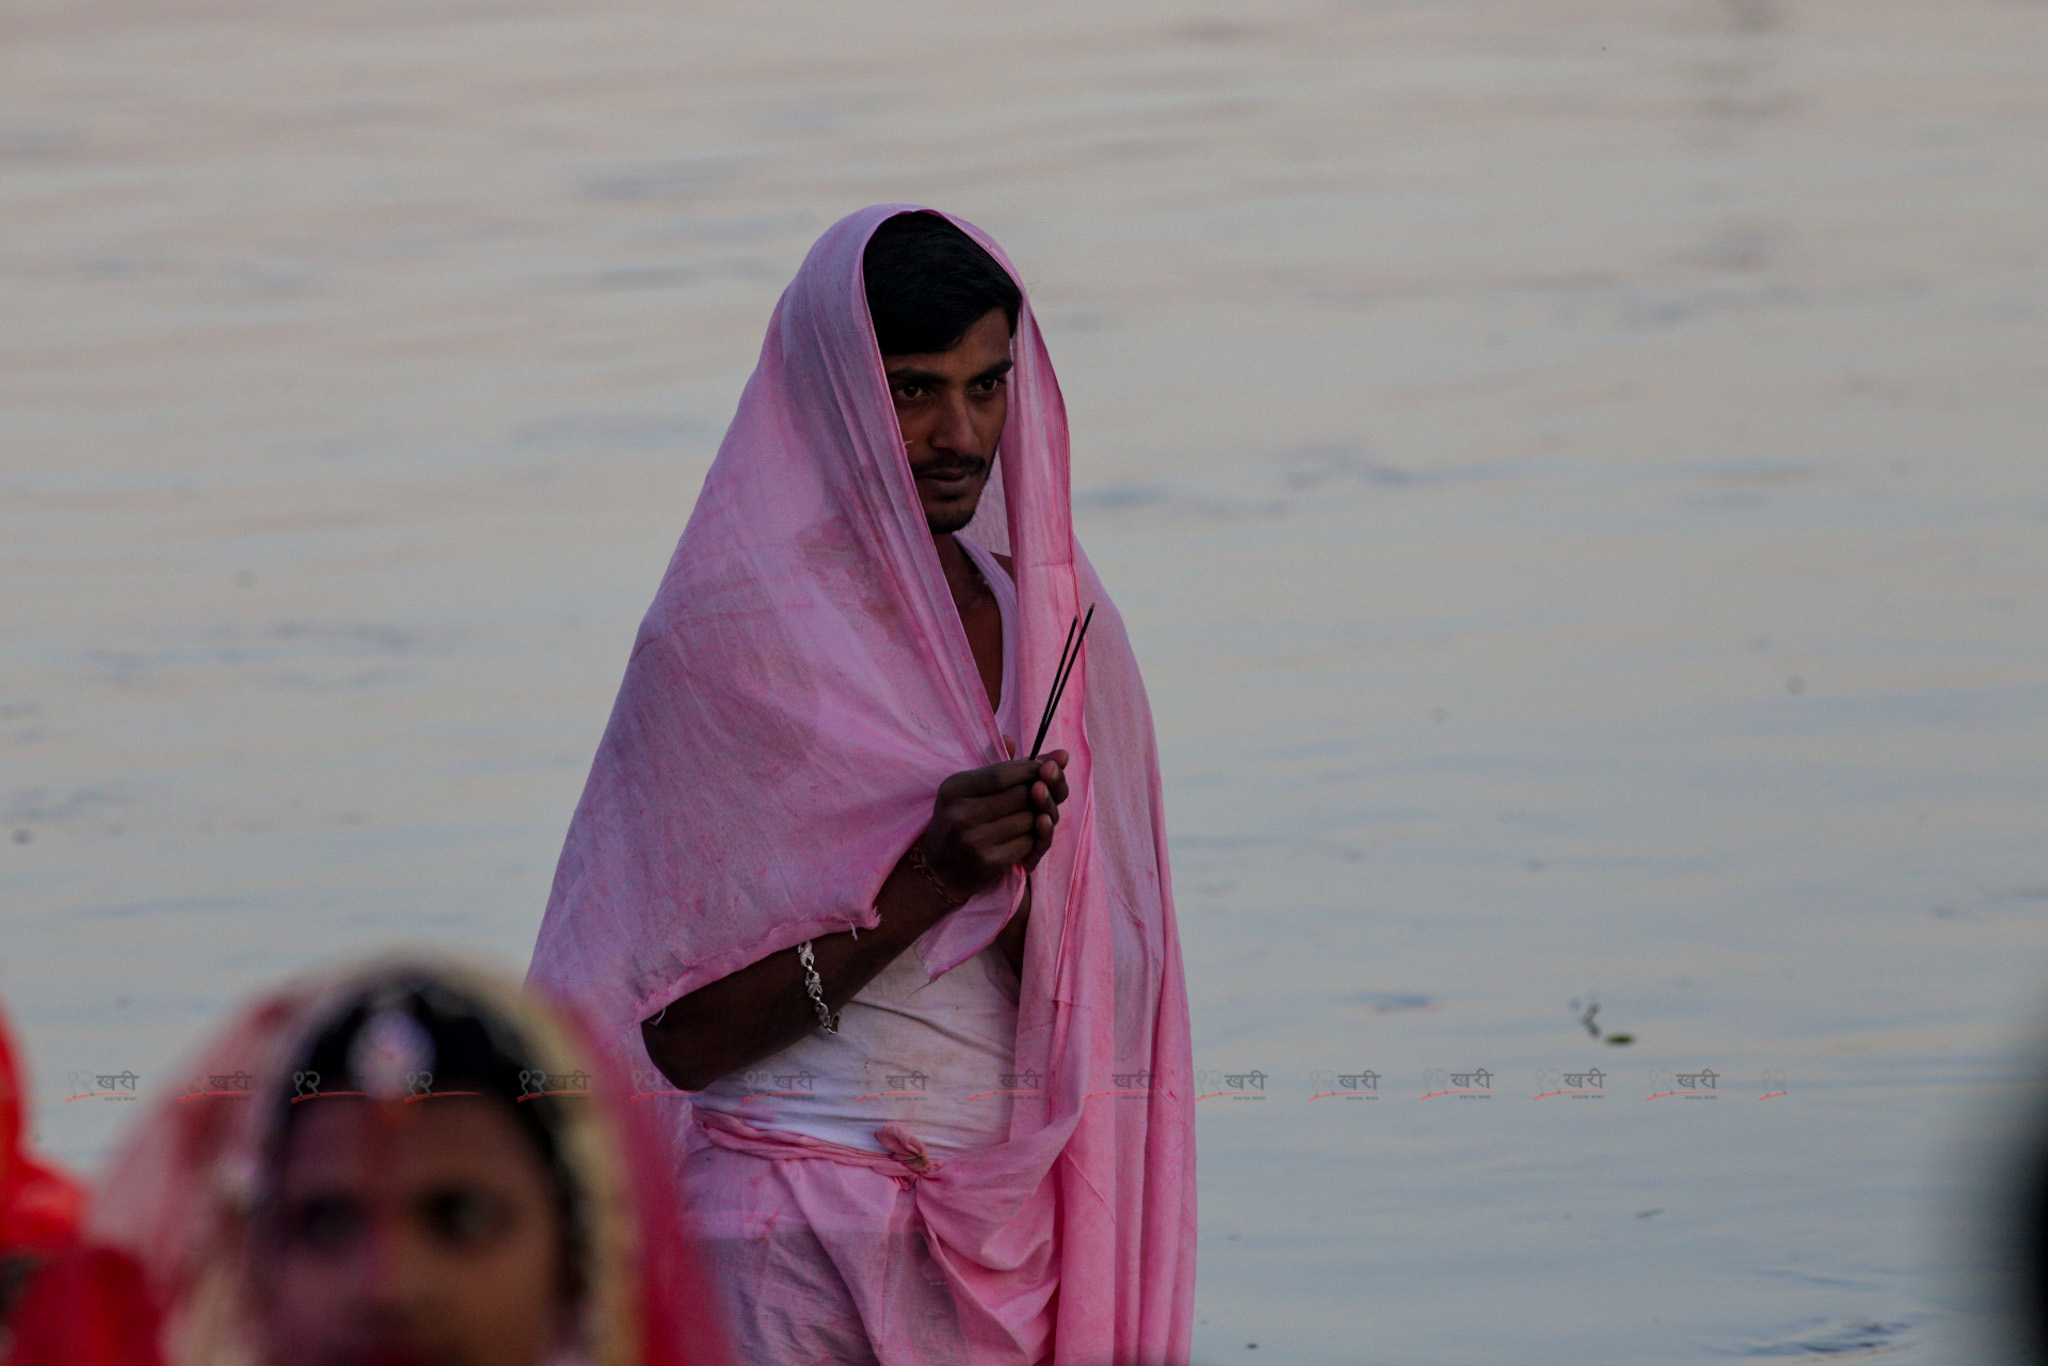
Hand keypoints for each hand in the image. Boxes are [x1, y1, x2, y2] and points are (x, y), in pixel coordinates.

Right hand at [919, 749, 1069, 898]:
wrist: (938, 871)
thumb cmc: (960, 822)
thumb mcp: (969, 789)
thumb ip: (1007, 767)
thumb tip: (1060, 754)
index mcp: (955, 789)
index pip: (1002, 773)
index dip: (1030, 769)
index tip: (1047, 767)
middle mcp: (962, 813)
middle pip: (1021, 795)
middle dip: (1038, 794)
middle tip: (1040, 796)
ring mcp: (974, 840)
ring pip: (1029, 819)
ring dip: (1036, 818)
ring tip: (1026, 819)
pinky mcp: (989, 862)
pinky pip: (1028, 842)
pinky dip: (1033, 838)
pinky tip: (1023, 837)